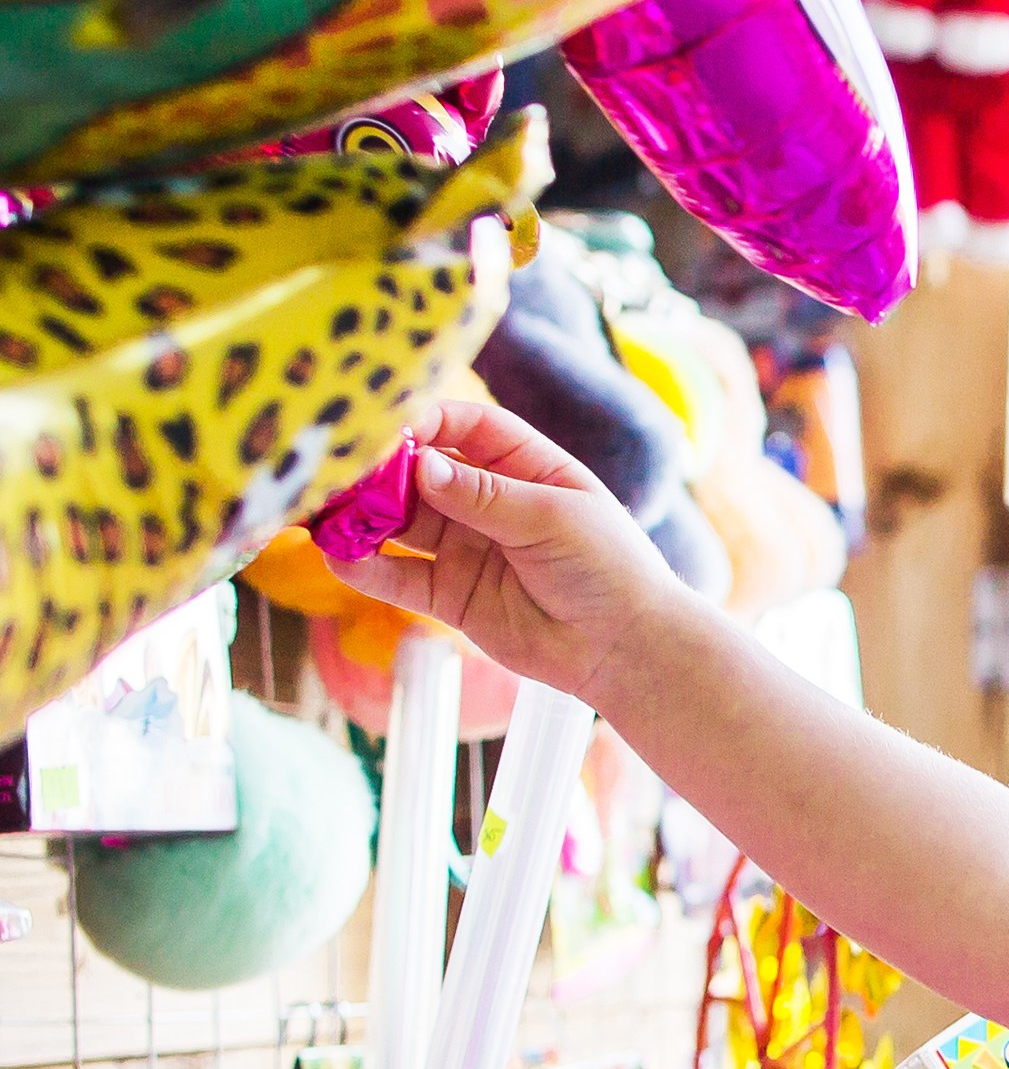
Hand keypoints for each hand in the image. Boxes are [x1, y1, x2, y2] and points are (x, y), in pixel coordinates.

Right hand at [321, 396, 685, 709]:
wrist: (624, 648)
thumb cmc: (609, 568)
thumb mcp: (552, 519)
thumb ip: (485, 496)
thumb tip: (422, 466)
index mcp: (525, 467)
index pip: (466, 428)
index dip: (427, 421)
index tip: (387, 423)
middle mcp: (489, 502)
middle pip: (421, 474)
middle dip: (380, 471)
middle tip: (339, 470)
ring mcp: (467, 548)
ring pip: (401, 523)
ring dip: (364, 517)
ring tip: (324, 513)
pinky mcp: (452, 596)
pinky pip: (401, 576)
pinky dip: (369, 567)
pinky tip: (340, 557)